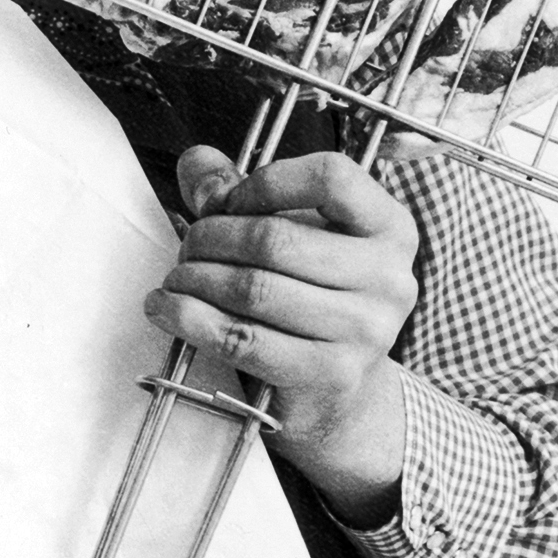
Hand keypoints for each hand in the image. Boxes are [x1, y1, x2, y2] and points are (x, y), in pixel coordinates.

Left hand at [143, 145, 419, 527]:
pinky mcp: (331, 374)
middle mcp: (389, 277)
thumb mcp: (291, 231)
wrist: (338, 393)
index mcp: (390, 226)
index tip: (230, 202)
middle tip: (187, 245)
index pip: (332, 176)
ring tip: (175, 278)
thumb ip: (240, 190)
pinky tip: (168, 310)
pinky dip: (191, 320)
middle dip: (212, 237)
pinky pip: (245, 340)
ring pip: (254, 289)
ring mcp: (366, 330)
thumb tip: (196, 164)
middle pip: (276, 238)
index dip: (265, 182)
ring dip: (195, 279)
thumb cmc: (310, 295)